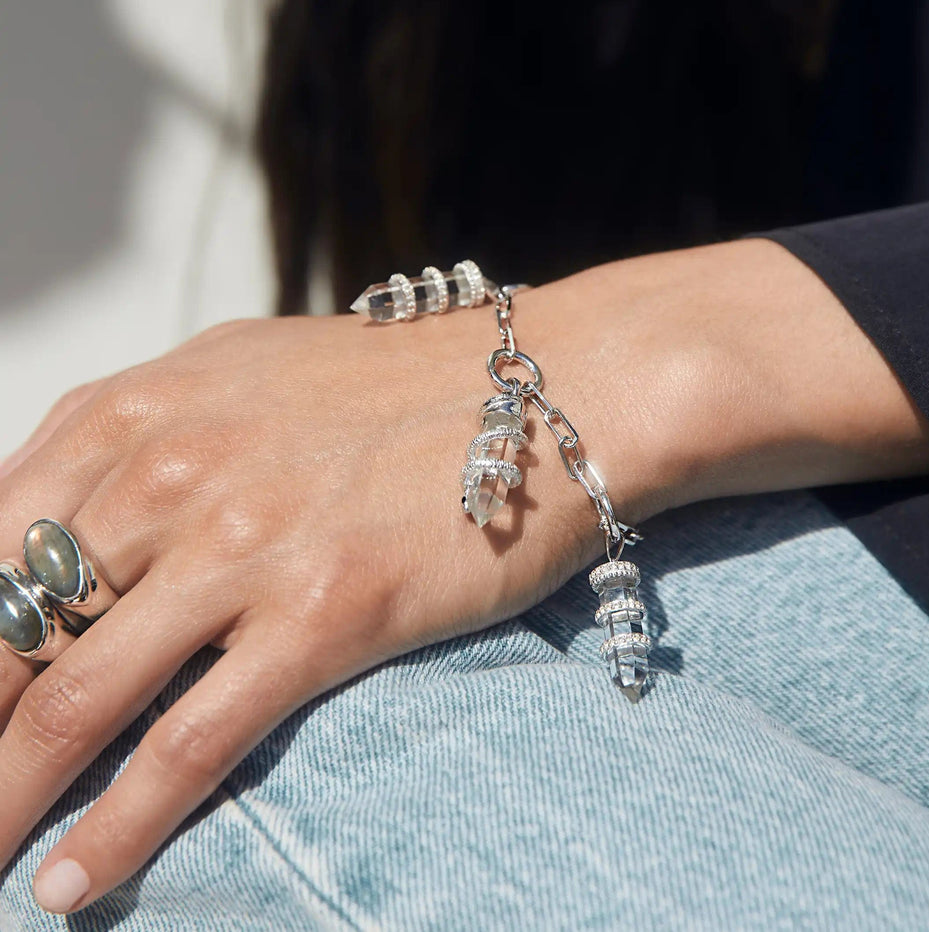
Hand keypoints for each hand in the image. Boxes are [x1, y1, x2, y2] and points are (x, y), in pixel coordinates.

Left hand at [0, 240, 928, 913]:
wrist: (545, 390)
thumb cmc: (397, 386)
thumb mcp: (239, 377)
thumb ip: (137, 437)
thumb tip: (49, 519)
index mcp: (140, 412)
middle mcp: (172, 474)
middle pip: (5, 632)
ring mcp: (245, 546)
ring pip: (71, 702)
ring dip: (0, 803)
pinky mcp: (324, 614)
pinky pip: (191, 744)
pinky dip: (119, 827)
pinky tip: (73, 886)